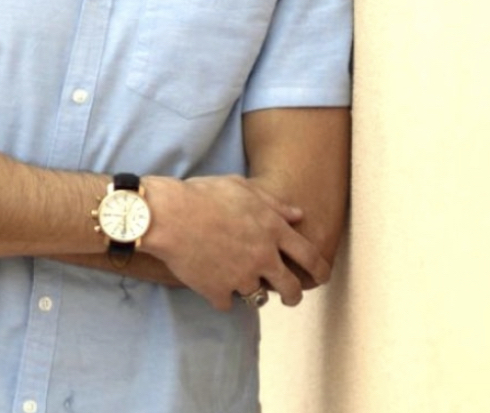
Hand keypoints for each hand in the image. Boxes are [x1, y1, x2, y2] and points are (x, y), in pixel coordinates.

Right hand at [142, 174, 331, 310]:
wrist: (168, 215)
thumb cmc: (203, 194)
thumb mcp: (241, 188)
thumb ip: (273, 203)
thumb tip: (297, 214)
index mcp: (272, 230)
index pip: (309, 256)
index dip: (320, 270)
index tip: (321, 277)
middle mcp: (262, 257)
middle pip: (290, 288)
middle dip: (292, 295)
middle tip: (287, 296)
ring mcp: (241, 277)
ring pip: (258, 298)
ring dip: (250, 290)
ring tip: (239, 280)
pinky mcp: (218, 291)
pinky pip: (226, 302)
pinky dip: (220, 294)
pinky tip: (211, 281)